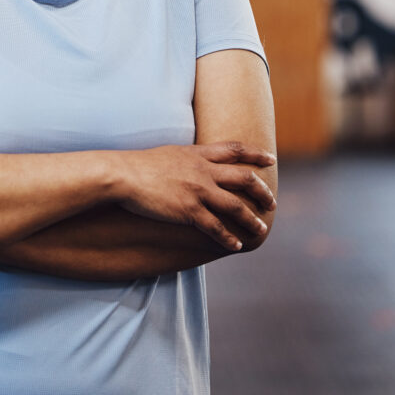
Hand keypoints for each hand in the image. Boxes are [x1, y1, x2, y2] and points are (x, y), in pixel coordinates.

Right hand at [114, 142, 276, 251]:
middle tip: (272, 202)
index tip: (272, 160)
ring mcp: (197, 191)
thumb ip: (187, 157)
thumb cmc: (139, 164)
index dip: (256, 154)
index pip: (235, 150)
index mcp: (198, 154)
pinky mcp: (188, 210)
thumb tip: (192, 162)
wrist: (123, 175)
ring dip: (251, 219)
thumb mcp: (169, 152)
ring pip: (235, 205)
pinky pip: (215, 227)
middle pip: (244, 178)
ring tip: (261, 229)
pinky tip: (236, 245)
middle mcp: (203, 170)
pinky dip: (228, 237)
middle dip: (262, 191)